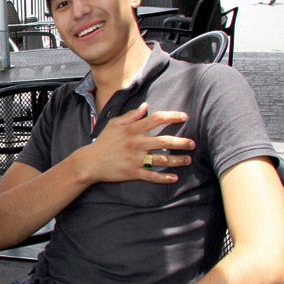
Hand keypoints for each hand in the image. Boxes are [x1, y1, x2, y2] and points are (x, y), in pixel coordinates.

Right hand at [77, 103, 193, 184]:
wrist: (90, 162)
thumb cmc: (104, 142)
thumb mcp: (115, 124)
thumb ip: (132, 115)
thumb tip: (146, 105)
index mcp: (133, 129)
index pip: (157, 119)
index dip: (172, 116)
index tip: (184, 117)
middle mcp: (137, 143)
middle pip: (165, 141)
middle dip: (181, 142)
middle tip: (192, 144)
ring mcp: (135, 159)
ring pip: (162, 159)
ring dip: (177, 160)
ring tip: (187, 160)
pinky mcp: (133, 172)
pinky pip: (152, 175)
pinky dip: (164, 177)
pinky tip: (174, 178)